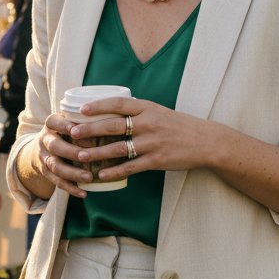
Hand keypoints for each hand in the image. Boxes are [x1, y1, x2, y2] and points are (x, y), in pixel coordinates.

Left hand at [67, 98, 212, 184]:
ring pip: (118, 148)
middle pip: (114, 125)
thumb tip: (111, 113)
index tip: (82, 109)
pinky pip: (131, 166)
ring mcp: (152, 143)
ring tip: (80, 156)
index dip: (99, 106)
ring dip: (97, 153)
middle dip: (90, 129)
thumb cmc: (179, 126)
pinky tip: (101, 174)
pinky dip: (114, 171)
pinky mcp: (157, 160)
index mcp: (148, 108)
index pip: (119, 104)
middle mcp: (148, 123)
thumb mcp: (159, 112)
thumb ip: (138, 112)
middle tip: (72, 133)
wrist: (206, 141)